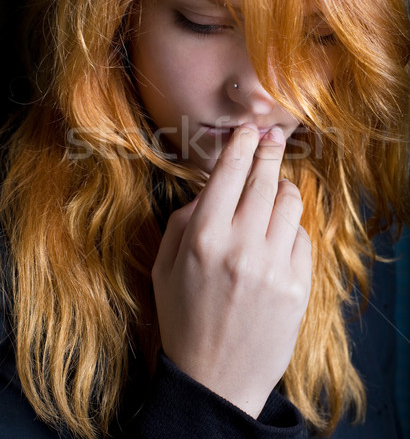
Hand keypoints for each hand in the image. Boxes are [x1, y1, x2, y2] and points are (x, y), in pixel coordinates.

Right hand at [152, 125, 311, 417]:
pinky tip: (277, 236)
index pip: (229, 174)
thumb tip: (212, 187)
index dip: (242, 144)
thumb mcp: (165, 267)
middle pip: (264, 180)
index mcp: (203, 239)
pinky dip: (290, 228)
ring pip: (289, 202)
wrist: (216, 379)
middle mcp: (241, 247)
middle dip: (268, 152)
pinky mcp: (298, 286)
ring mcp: (274, 267)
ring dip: (282, 188)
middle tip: (271, 138)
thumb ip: (184, 220)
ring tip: (274, 190)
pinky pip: (301, 237)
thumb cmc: (183, 318)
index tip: (250, 129)